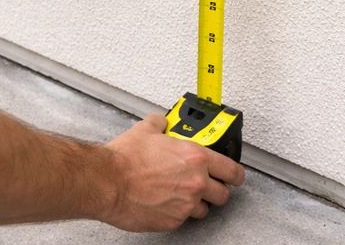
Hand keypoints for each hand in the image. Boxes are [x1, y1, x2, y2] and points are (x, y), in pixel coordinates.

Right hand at [101, 113, 245, 231]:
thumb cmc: (124, 159)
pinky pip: (183, 219)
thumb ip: (161, 124)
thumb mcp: (146, 129)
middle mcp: (195, 182)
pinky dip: (178, 212)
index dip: (237, 173)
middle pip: (223, 194)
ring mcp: (185, 205)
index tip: (236, 174)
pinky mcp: (172, 221)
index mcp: (195, 157)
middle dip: (217, 190)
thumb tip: (163, 123)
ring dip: (198, 203)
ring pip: (204, 210)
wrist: (107, 182)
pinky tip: (167, 202)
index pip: (231, 170)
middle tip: (209, 185)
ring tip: (184, 195)